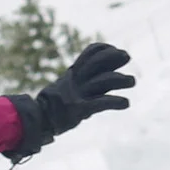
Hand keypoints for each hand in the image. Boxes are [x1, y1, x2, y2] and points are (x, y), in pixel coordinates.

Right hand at [9, 42, 134, 161]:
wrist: (37, 120)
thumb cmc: (54, 105)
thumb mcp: (66, 87)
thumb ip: (82, 80)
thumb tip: (103, 74)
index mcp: (73, 74)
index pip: (89, 53)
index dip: (104, 49)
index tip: (115, 49)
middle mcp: (76, 81)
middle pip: (97, 62)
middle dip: (113, 57)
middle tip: (127, 56)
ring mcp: (78, 94)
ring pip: (102, 81)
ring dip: (120, 79)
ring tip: (132, 81)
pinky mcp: (80, 109)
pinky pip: (100, 103)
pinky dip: (115, 102)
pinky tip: (126, 103)